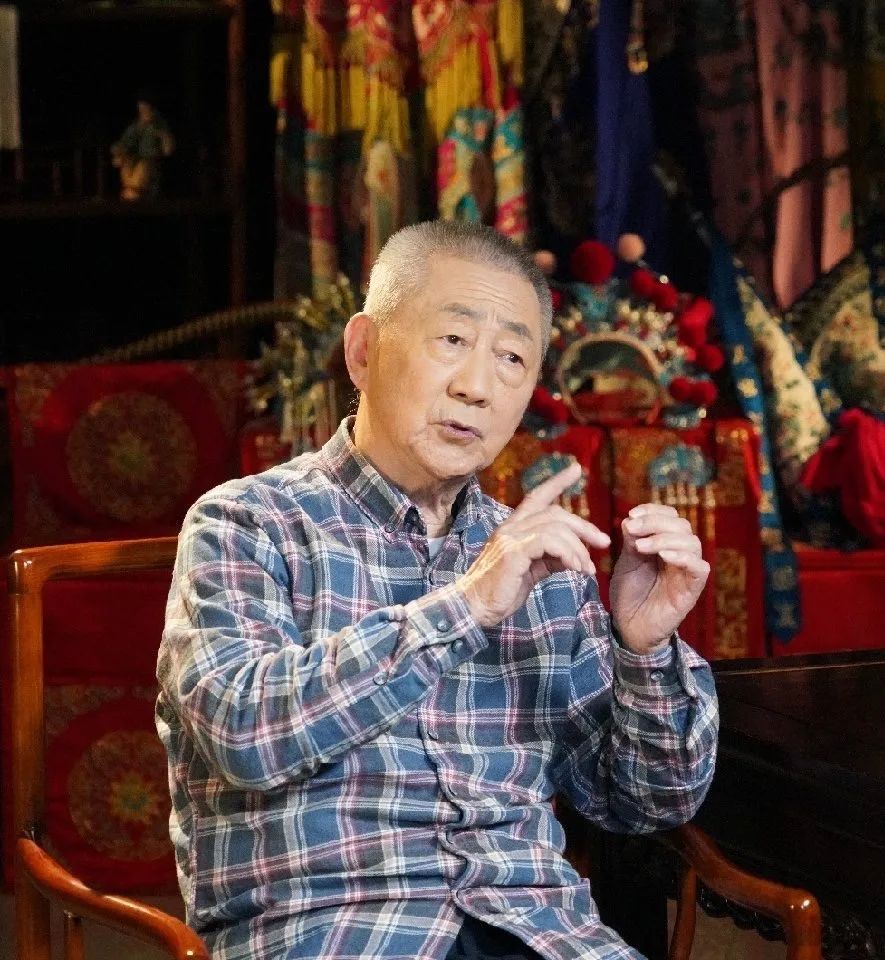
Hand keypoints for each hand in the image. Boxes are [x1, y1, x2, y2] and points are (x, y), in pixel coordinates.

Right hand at [461, 462, 610, 628]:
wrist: (473, 608)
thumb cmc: (500, 592)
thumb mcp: (531, 572)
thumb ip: (551, 559)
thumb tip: (576, 556)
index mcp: (513, 528)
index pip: (537, 497)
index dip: (557, 482)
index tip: (577, 469)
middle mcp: (510, 527)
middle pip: (554, 513)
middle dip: (584, 526)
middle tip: (604, 542)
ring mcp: (509, 537)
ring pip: (555, 527)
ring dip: (578, 548)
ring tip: (586, 569)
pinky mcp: (512, 551)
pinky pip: (548, 542)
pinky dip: (568, 553)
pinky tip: (576, 568)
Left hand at [609, 504, 709, 653]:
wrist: (629, 627)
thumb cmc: (629, 594)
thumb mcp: (626, 562)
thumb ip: (631, 541)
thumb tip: (630, 518)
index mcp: (665, 544)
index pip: (670, 517)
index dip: (654, 511)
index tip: (632, 514)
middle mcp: (680, 554)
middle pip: (682, 526)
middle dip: (655, 522)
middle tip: (631, 528)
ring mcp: (688, 571)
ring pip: (692, 542)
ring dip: (664, 538)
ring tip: (640, 546)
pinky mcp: (692, 589)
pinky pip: (698, 568)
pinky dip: (682, 557)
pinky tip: (662, 556)